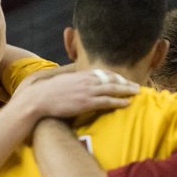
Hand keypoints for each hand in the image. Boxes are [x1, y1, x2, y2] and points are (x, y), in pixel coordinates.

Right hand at [12, 69, 139, 118]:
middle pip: (112, 80)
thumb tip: (79, 84)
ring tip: (137, 93)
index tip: (124, 80)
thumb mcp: (63, 82)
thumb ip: (75, 81)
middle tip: (137, 86)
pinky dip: (119, 101)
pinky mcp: (86, 103)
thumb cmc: (49, 93)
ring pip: (113, 89)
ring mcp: (87, 91)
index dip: (116, 77)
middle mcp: (87, 81)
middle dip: (126, 82)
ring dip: (127, 91)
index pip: (104, 73)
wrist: (39, 99)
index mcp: (81, 75)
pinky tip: (128, 103)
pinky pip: (107, 101)